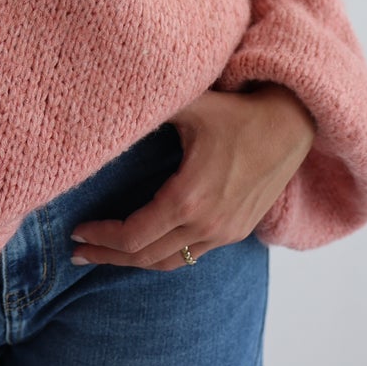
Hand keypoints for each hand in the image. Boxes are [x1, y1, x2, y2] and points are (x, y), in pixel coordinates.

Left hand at [69, 85, 315, 271]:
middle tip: (78, 253)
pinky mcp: (237, 231)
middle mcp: (206, 225)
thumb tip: (109, 102)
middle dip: (108, 257)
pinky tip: (149, 245)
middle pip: (145, 258)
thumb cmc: (236, 112)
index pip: (133, 236)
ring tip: (108, 255)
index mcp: (188, 199)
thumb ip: (150, 107)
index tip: (76, 232)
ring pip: (170, 263)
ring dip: (135, 262)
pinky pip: (192, 255)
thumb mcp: (190, 105)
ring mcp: (224, 232)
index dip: (101, 238)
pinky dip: (164, 256)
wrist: (290, 125)